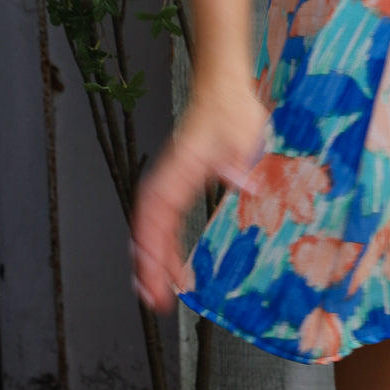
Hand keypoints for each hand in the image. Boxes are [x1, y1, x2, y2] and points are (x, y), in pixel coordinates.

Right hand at [130, 80, 269, 312]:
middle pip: (146, 226)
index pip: (157, 217)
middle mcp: (168, 177)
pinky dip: (158, 239)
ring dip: (148, 255)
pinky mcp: (178, 180)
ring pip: (149, 223)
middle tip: (153, 298)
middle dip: (146, 264)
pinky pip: (161, 215)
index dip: (153, 252)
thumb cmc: (230, 109)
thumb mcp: (244, 133)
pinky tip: (165, 256)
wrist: (223, 91)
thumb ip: (240, 159)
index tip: (156, 281)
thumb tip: (243, 182)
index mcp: (180, 170)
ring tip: (153, 287)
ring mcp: (170, 179)